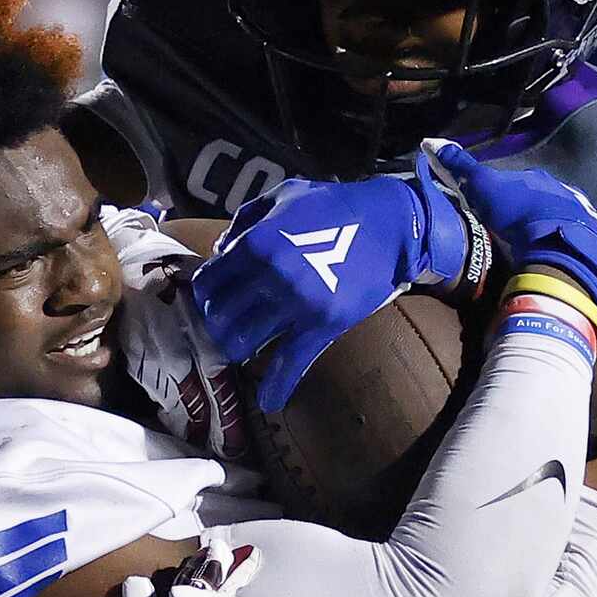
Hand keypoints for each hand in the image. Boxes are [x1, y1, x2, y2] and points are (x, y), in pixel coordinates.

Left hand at [190, 168, 475, 408]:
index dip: (206, 295)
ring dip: (240, 349)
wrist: (391, 226)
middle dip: (219, 324)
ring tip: (245, 347)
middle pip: (221, 318)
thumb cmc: (335, 206)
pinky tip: (269, 401)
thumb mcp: (283, 196)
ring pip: (244, 343)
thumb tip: (220, 251)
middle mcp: (270, 276)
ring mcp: (296, 304)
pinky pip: (290, 364)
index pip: (208, 284)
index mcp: (255, 243)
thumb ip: (245, 220)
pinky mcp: (323, 325)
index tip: (213, 301)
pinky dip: (276, 387)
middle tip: (227, 326)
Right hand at [420, 140, 596, 314]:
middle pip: (544, 202)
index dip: (504, 197)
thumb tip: (432, 142)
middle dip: (531, 214)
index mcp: (541, 181)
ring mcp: (586, 220)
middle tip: (515, 235)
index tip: (494, 212)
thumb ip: (463, 168)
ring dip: (552, 232)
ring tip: (537, 252)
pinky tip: (563, 263)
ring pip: (565, 223)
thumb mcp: (484, 189)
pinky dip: (573, 251)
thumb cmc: (518, 215)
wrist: (559, 247)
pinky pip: (585, 246)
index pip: (519, 184)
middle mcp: (567, 194)